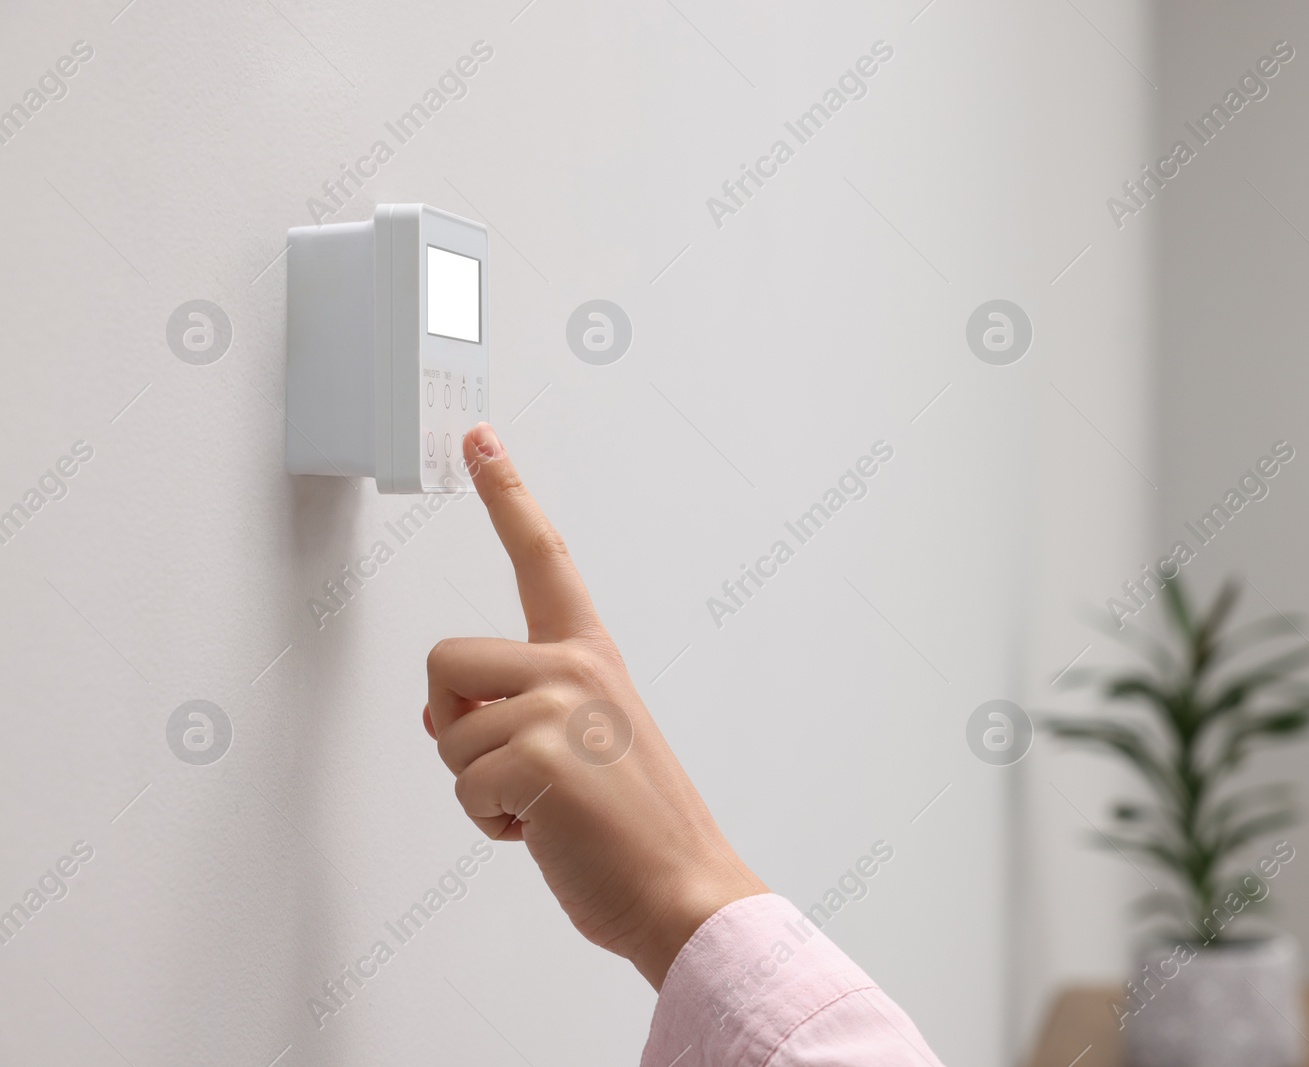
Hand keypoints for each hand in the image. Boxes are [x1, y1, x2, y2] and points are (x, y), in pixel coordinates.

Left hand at [423, 423, 766, 988]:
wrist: (684, 890)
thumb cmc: (637, 828)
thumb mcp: (586, 747)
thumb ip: (522, 711)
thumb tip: (437, 715)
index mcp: (592, 658)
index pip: (544, 559)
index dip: (507, 493)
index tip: (479, 437)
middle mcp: (576, 667)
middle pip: (444, 658)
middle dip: (453, 721)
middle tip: (512, 767)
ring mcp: (559, 707)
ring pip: (444, 730)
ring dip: (477, 784)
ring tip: (542, 807)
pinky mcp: (538, 755)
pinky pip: (461, 784)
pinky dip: (489, 823)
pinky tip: (543, 832)